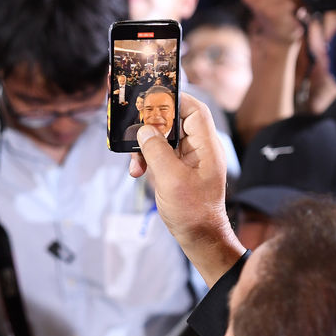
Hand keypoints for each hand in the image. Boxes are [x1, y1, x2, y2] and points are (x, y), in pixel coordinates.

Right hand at [129, 93, 244, 286]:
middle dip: (150, 123)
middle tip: (128, 123)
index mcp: (206, 146)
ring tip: (134, 164)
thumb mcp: (171, 179)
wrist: (199, 238)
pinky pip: (159, 154)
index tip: (149, 96)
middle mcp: (199, 149)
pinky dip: (146, 159)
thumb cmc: (192, 211)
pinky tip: (137, 172)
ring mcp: (189, 160)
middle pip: (173, 120)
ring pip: (162, 138)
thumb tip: (145, 129)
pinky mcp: (178, 170)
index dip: (172, 98)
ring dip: (144, 146)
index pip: (193, 109)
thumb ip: (157, 149)